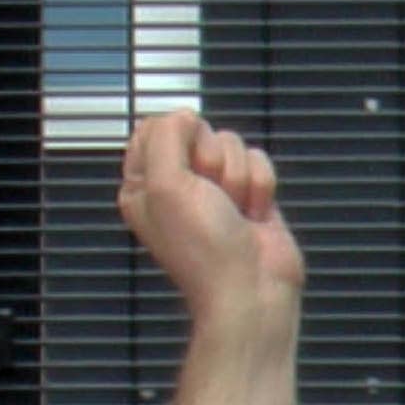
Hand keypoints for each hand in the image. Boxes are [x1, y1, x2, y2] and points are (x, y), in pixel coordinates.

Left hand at [116, 108, 305, 327]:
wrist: (250, 289)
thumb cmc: (203, 247)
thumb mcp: (165, 185)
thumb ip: (165, 137)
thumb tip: (185, 115)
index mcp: (143, 184)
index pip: (154, 128)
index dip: (175, 139)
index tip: (182, 170)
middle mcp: (176, 184)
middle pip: (198, 131)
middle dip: (212, 161)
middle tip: (210, 197)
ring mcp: (214, 188)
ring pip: (232, 144)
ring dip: (238, 178)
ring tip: (234, 213)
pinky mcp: (249, 192)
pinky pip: (259, 159)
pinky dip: (261, 186)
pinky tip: (253, 216)